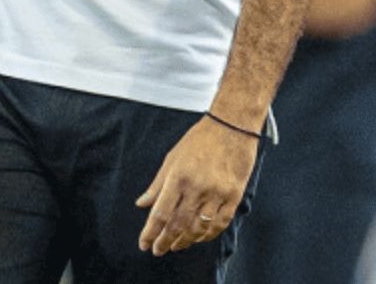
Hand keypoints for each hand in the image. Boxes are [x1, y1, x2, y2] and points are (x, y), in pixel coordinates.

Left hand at [136, 115, 258, 256]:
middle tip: (159, 250)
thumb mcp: (173, 157)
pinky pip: (220, 224)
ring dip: (186, 241)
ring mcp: (217, 193)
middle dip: (166, 241)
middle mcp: (197, 187)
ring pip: (199, 228)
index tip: (144, 244)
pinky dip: (208, 235)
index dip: (151, 232)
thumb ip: (157, 184)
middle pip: (178, 225)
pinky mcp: (234, 196)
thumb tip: (142, 203)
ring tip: (176, 246)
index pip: (161, 213)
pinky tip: (199, 238)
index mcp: (178, 176)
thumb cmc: (200, 139)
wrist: (232, 125)